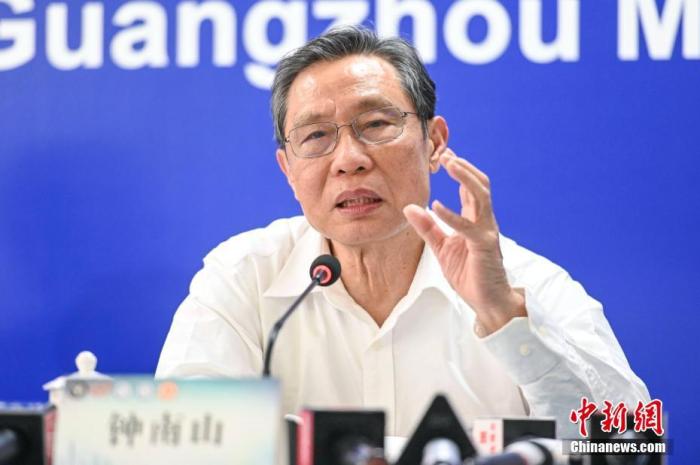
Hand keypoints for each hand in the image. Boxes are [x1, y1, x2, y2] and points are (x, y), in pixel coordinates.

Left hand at [403, 148, 525, 335]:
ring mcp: (487, 232)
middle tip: (447, 153)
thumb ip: (427, 227)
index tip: (445, 153)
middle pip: (480, 184)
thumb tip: (409, 207)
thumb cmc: (469, 273)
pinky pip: (468, 227)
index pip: (469, 188)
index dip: (459, 169)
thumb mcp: (442, 247)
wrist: (487, 301)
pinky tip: (436, 207)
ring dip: (465, 178)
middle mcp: (484, 221)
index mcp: (475, 219)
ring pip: (481, 196)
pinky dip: (452, 215)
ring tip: (450, 165)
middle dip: (464, 167)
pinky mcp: (484, 246)